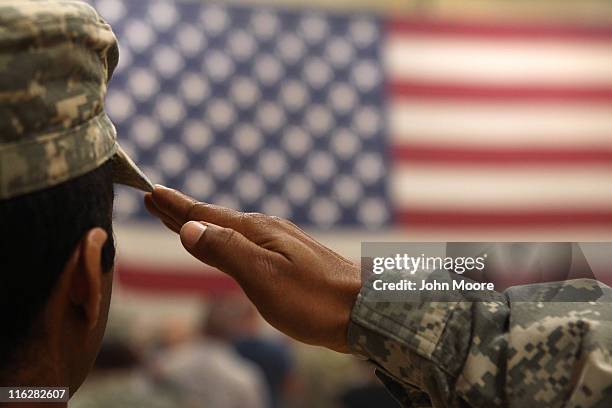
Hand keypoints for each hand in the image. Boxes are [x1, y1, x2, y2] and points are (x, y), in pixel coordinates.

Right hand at [144, 186, 361, 352]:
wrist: (363, 310)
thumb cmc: (313, 299)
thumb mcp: (263, 276)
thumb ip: (226, 251)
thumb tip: (190, 228)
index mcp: (256, 232)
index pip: (206, 215)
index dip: (177, 207)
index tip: (152, 192)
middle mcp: (266, 231)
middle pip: (215, 218)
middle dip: (183, 211)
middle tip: (156, 199)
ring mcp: (280, 243)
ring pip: (230, 230)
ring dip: (203, 223)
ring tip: (183, 219)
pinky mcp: (290, 257)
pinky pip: (246, 242)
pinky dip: (225, 238)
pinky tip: (229, 243)